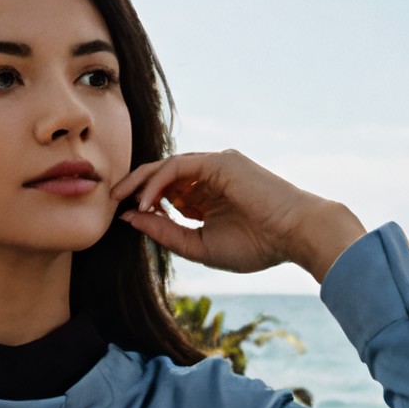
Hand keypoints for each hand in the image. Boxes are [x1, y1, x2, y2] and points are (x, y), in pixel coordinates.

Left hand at [112, 149, 364, 284]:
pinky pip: (179, 166)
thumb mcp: (201, 246)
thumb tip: (130, 219)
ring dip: (142, 182)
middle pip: (163, 174)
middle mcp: (210, 176)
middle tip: (112, 200)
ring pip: (167, 166)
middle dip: (135, 185)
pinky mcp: (219, 162)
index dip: (145, 203)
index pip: (167, 192)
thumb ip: (166, 233)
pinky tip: (146, 202)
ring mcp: (216, 166)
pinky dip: (158, 182)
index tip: (125, 218)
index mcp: (208, 196)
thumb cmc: (258, 246)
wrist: (296, 237)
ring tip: (123, 200)